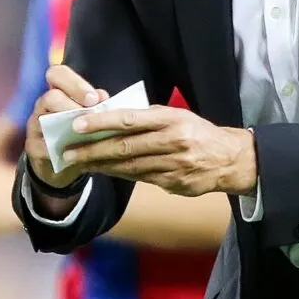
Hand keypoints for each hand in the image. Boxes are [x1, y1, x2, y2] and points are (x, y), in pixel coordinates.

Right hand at [23, 65, 106, 187]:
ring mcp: (35, 127)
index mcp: (57, 93)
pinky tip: (78, 152)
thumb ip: (96, 105)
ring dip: (68, 125)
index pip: (57, 74)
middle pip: (51, 96)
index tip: (94, 98)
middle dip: (74, 106)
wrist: (63, 166)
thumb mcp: (89, 118)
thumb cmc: (79, 135)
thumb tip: (102, 96)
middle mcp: (42, 106)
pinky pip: (45, 146)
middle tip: (92, 114)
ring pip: (44, 119)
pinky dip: (63, 149)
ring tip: (87, 133)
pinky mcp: (33, 148)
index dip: (74, 82)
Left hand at [62, 105, 255, 196]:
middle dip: (92, 150)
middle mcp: (172, 142)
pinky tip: (104, 172)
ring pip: (129, 167)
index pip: (129, 119)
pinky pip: (141, 179)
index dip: (101, 122)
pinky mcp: (174, 184)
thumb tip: (111, 115)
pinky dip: (120, 175)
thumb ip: (147, 116)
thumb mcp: (177, 115)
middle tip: (68, 151)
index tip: (78, 124)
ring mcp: (173, 165)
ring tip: (80, 163)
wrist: (230, 159)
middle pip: (124, 147)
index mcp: (171, 119)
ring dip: (101, 165)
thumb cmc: (197, 131)